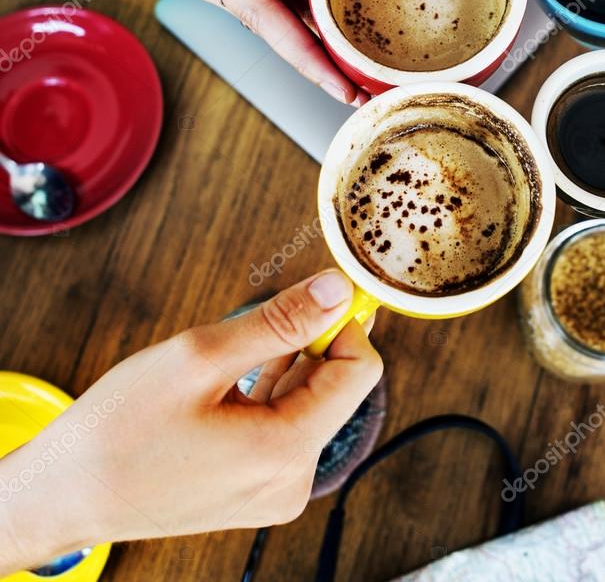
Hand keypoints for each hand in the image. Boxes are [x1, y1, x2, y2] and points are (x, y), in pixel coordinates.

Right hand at [0, 271, 382, 572]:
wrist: (64, 494)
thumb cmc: (119, 429)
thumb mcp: (200, 356)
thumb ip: (280, 321)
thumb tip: (337, 290)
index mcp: (284, 452)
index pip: (359, 371)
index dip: (344, 324)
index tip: (320, 293)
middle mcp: (290, 481)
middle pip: (336, 388)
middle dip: (307, 345)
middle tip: (259, 324)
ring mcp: (275, 492)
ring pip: (310, 404)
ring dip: (285, 368)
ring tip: (230, 363)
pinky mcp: (258, 491)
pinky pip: (287, 428)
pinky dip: (271, 394)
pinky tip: (233, 383)